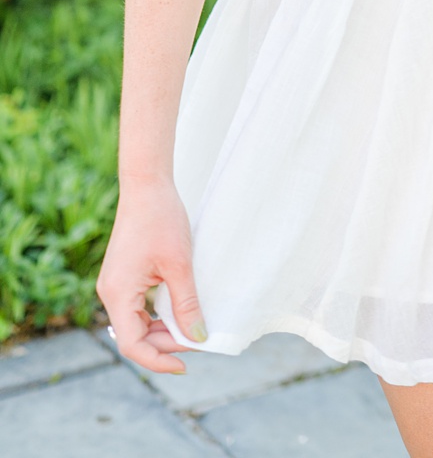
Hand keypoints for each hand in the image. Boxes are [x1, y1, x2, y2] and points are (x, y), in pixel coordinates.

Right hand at [97, 177, 204, 374]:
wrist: (147, 187)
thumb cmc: (162, 220)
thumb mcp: (179, 265)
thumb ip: (186, 303)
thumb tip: (198, 336)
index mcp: (117, 294)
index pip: (131, 344)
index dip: (157, 359)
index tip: (186, 365)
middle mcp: (110, 293)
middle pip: (133, 335)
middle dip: (166, 343)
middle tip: (200, 340)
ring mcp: (116, 285)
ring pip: (136, 323)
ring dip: (163, 330)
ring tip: (194, 329)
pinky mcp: (124, 277)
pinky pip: (138, 307)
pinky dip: (158, 315)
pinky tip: (181, 313)